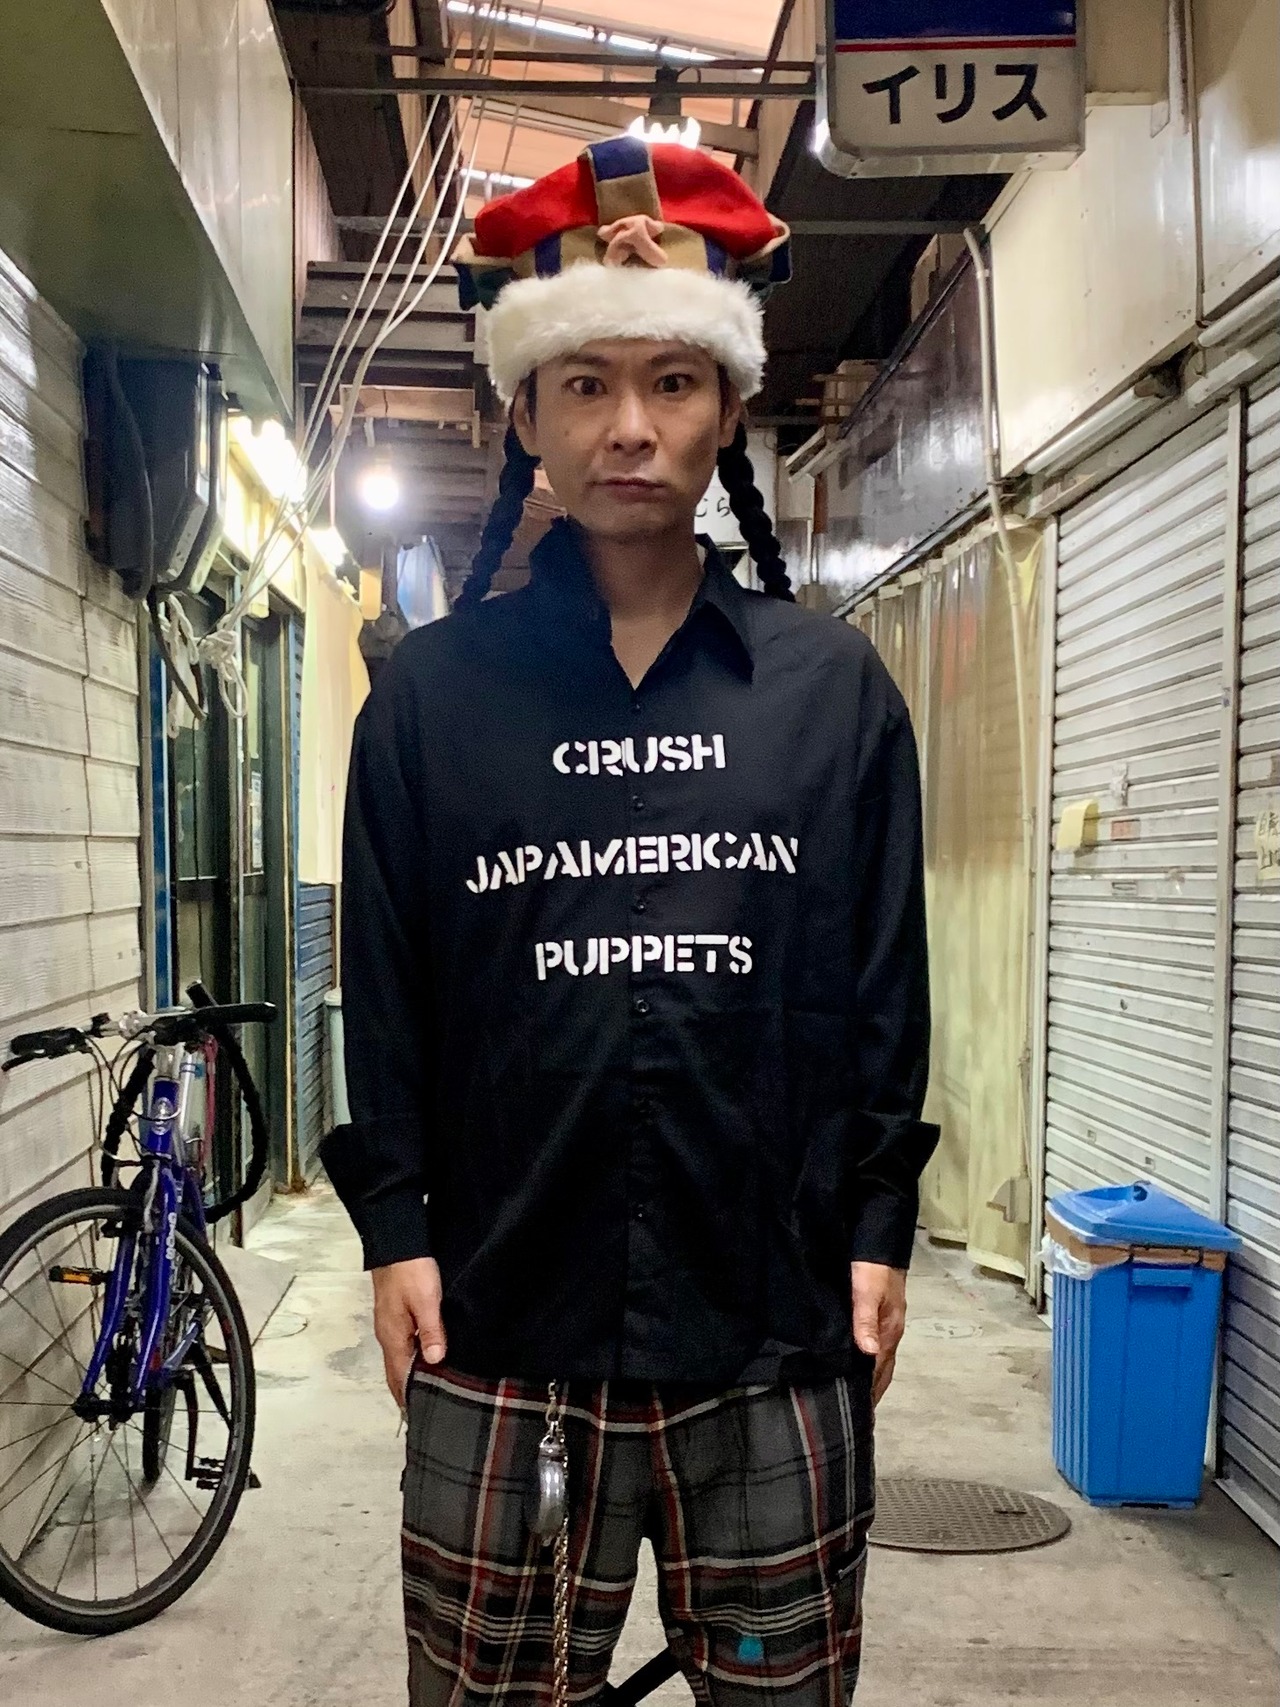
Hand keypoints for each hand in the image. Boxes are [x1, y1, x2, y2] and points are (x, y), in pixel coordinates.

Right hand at [372, 1257, 446, 1407]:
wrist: (396, 1241)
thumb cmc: (411, 1271)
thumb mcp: (426, 1300)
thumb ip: (431, 1331)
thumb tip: (435, 1362)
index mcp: (393, 1337)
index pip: (398, 1377)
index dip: (407, 1397)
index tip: (418, 1417)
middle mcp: (388, 1335)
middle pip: (396, 1370)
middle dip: (409, 1390)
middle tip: (428, 1407)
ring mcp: (390, 1324)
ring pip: (400, 1357)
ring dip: (411, 1373)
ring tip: (430, 1388)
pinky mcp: (396, 1313)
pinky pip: (403, 1343)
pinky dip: (412, 1356)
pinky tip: (426, 1356)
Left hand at [850, 1261, 907, 1406]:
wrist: (879, 1242)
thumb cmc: (872, 1268)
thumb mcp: (867, 1292)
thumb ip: (865, 1320)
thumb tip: (868, 1353)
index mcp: (888, 1332)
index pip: (878, 1371)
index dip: (870, 1392)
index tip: (861, 1415)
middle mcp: (890, 1332)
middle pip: (882, 1370)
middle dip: (873, 1392)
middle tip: (860, 1416)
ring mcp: (887, 1325)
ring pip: (880, 1360)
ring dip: (871, 1379)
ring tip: (859, 1398)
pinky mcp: (880, 1315)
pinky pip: (875, 1347)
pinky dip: (869, 1363)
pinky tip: (859, 1364)